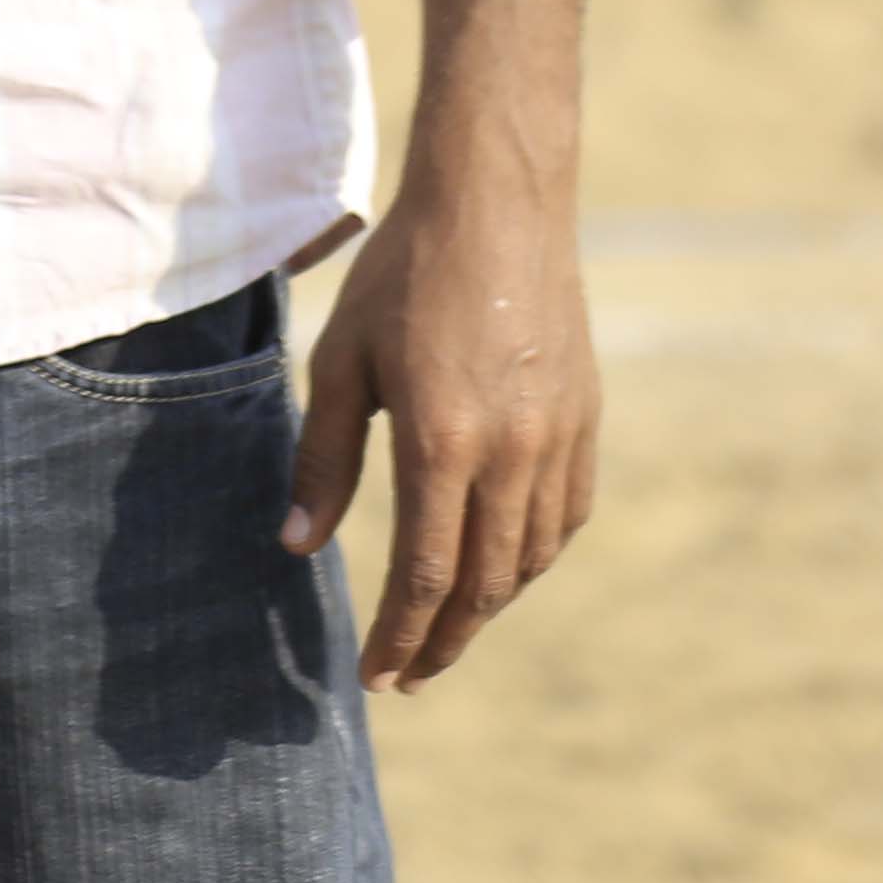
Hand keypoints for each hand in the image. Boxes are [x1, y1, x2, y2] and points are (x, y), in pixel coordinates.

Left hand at [286, 179, 597, 688]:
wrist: (496, 206)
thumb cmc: (402, 276)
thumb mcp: (340, 362)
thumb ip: (323, 459)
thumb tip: (297, 545)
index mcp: (443, 442)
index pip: (425, 574)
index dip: (402, 637)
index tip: (378, 677)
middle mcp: (512, 453)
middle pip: (484, 584)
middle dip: (444, 640)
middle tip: (409, 675)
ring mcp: (559, 439)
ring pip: (531, 559)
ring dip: (488, 604)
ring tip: (445, 626)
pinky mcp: (585, 421)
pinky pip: (565, 517)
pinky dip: (532, 557)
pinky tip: (501, 566)